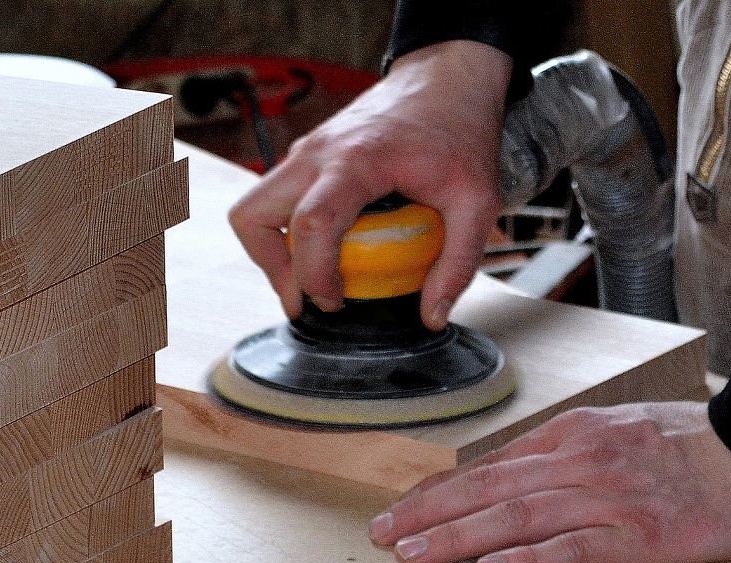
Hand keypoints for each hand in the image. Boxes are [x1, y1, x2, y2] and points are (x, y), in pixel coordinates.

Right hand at [227, 40, 512, 329]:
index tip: (333, 302)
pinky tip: (323, 250)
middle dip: (272, 268)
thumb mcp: (478, 201)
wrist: (447, 80)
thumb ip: (459, 261)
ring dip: (272, 252)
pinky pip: (274, 201)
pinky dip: (286, 233)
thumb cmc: (459, 131)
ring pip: (253, 209)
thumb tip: (431, 316)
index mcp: (356, 161)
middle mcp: (317, 153)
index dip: (312, 275)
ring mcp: (306, 151)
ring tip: (310, 278)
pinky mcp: (307, 156)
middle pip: (252, 216)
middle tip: (306, 296)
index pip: (310, 223)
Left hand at [367, 402, 730, 562]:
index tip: (399, 507)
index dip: (438, 489)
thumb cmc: (685, 443)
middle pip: (486, 490)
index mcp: (570, 436)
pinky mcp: (637, 534)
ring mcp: (604, 498)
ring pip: (514, 518)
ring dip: (456, 536)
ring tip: (412, 553)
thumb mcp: (611, 429)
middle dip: (426, 512)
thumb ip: (559, 450)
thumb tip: (506, 471)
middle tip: (380, 533)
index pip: (488, 466)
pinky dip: (528, 560)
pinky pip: (573, 549)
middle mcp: (576, 463)